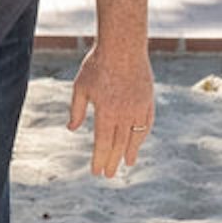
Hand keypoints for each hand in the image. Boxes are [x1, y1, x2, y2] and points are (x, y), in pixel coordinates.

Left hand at [66, 40, 153, 176]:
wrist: (123, 47)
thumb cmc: (97, 65)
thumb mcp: (80, 87)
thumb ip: (77, 110)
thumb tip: (72, 129)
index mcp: (106, 112)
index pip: (103, 143)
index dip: (100, 159)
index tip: (97, 171)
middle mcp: (125, 114)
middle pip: (119, 144)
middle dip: (113, 161)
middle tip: (109, 175)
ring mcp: (139, 108)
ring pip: (135, 137)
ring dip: (130, 152)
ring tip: (127, 164)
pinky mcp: (148, 101)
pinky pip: (147, 124)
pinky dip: (142, 136)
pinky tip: (138, 143)